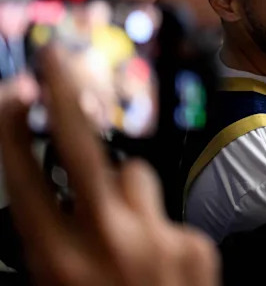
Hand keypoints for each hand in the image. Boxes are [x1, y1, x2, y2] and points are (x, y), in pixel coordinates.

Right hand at [0, 47, 218, 285]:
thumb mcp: (57, 285)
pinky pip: (168, 213)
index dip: (16, 129)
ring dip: (126, 193)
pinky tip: (158, 264)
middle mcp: (106, 241)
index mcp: (58, 259)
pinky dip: (160, 228)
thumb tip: (48, 192)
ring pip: (135, 177)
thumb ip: (53, 241)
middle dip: (65, 94)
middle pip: (83, 148)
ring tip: (122, 238)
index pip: (26, 177)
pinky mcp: (194, 241)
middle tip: (55, 55)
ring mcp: (155, 238)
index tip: (13, 90)